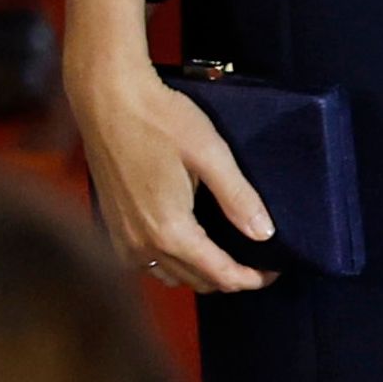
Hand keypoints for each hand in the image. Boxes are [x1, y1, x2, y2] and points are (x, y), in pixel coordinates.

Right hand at [57, 0, 275, 293]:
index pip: (218, 274)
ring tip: (231, 255)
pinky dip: (173, 263)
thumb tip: (264, 234)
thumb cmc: (159, 120)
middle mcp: (140, 246)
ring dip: (201, 273)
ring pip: (169, 276)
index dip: (251, 279)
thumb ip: (238, 198)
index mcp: (169, 230)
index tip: (274, 272)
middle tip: (259, 262)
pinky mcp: (111, 227)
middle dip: (230, 277)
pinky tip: (191, 244)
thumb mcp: (210, 154)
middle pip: (195, 281)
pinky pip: (147, 263)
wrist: (107, 100)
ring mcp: (120, 239)